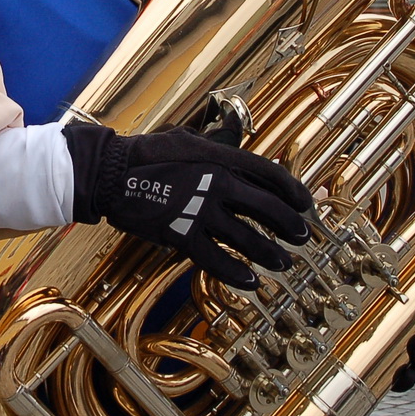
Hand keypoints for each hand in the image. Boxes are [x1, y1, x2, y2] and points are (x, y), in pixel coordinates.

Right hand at [63, 124, 312, 289]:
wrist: (110, 173)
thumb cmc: (146, 153)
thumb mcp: (187, 138)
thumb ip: (215, 142)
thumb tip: (234, 133)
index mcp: (220, 157)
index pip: (270, 174)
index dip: (294, 191)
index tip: (305, 204)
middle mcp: (217, 183)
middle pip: (267, 207)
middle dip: (289, 225)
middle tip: (301, 236)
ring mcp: (200, 210)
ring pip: (247, 238)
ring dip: (270, 253)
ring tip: (283, 263)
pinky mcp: (181, 234)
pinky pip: (216, 260)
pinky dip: (236, 273)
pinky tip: (251, 282)